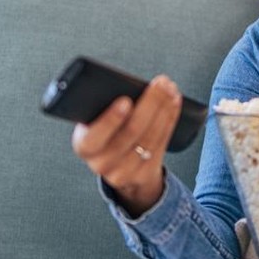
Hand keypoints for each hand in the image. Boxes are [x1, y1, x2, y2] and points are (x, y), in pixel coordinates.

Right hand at [72, 75, 183, 216]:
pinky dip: (170, 120)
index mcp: (84, 145)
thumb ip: (105, 107)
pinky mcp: (144, 174)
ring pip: (150, 137)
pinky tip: (174, 103)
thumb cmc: (106, 133)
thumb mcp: (96, 122)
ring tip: (170, 90)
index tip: (126, 100)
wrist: (118, 166)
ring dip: (164, 109)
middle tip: (160, 84)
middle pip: (131, 132)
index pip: (94, 136)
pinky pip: (161, 143)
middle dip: (150, 104)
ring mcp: (124, 172)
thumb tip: (131, 86)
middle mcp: (102, 163)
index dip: (111, 119)